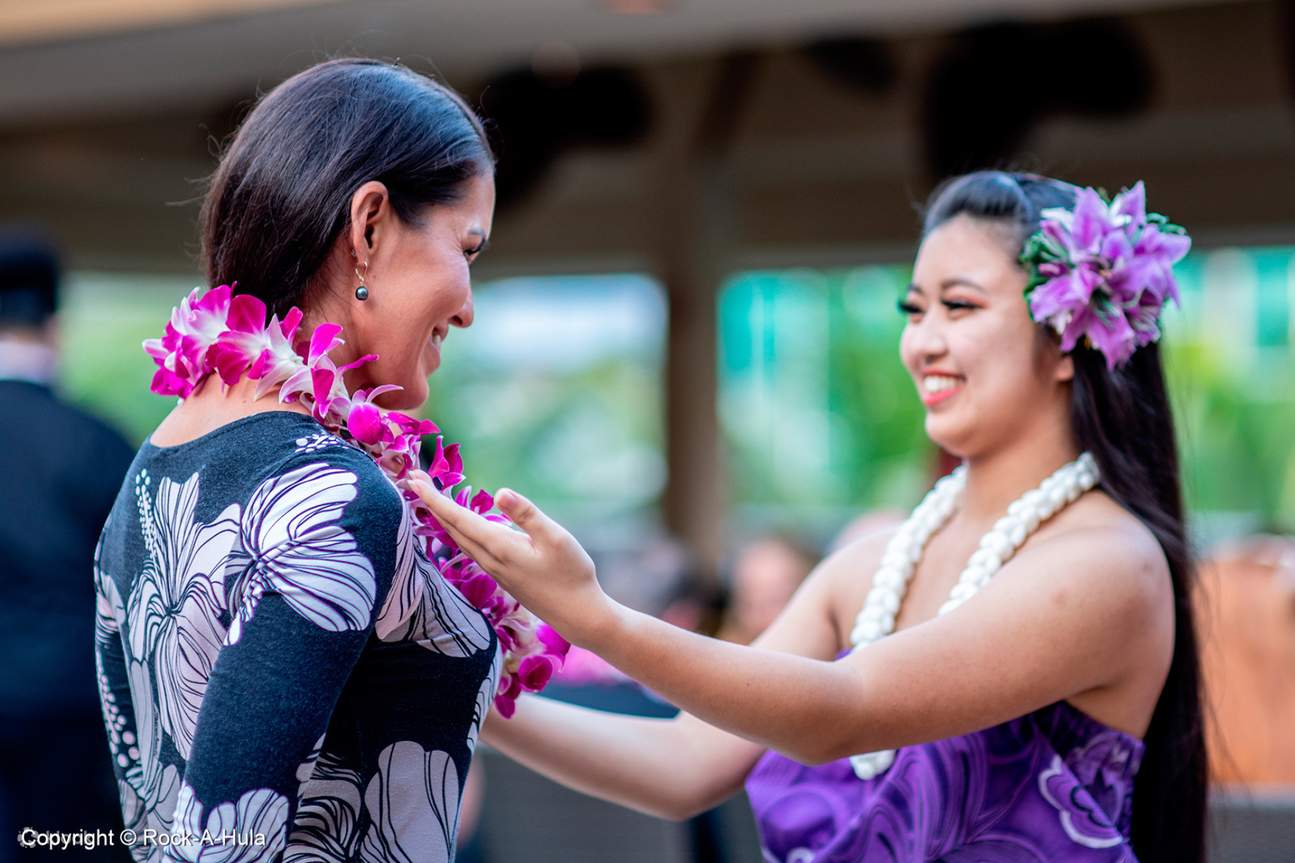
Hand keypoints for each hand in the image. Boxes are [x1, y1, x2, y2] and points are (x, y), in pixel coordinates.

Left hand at [409, 476, 614, 645]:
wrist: (577, 614)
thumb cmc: (572, 574)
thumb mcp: (556, 537)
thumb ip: (527, 514)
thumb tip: (501, 492)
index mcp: (499, 546)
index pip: (458, 518)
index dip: (435, 499)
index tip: (415, 480)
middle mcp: (489, 559)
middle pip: (452, 528)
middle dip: (432, 503)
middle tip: (414, 479)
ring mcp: (494, 569)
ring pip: (459, 539)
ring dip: (443, 517)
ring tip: (431, 498)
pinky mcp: (503, 574)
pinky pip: (470, 548)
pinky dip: (458, 530)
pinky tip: (461, 525)